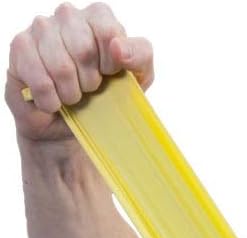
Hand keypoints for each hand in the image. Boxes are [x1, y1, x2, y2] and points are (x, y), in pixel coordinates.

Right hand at [5, 2, 153, 143]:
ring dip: (70, 94)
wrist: (69, 126)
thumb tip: (118, 48)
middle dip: (89, 82)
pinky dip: (51, 101)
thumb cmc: (104, 98)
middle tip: (88, 89)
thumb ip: (140, 56)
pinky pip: (40, 80)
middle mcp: (67, 16)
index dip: (110, 64)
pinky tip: (52, 101)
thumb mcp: (136, 79)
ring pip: (61, 66)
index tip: (108, 76)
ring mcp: (41, 28)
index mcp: (98, 17)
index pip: (108, 32)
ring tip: (70, 96)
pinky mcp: (20, 47)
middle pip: (83, 49)